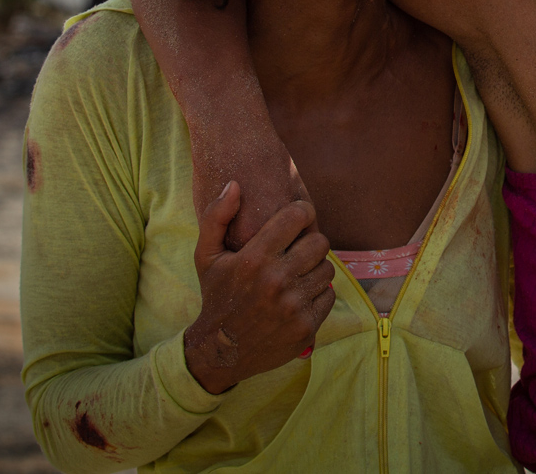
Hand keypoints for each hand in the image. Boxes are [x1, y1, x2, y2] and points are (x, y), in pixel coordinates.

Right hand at [183, 183, 335, 393]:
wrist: (221, 351)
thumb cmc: (216, 296)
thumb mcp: (206, 256)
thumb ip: (216, 216)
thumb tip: (235, 184)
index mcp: (255, 259)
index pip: (298, 216)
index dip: (301, 212)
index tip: (296, 219)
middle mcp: (276, 281)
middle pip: (319, 241)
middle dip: (309, 242)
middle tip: (297, 249)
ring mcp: (293, 306)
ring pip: (327, 269)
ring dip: (314, 269)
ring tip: (297, 273)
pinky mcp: (306, 327)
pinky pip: (329, 295)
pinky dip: (318, 294)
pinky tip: (299, 296)